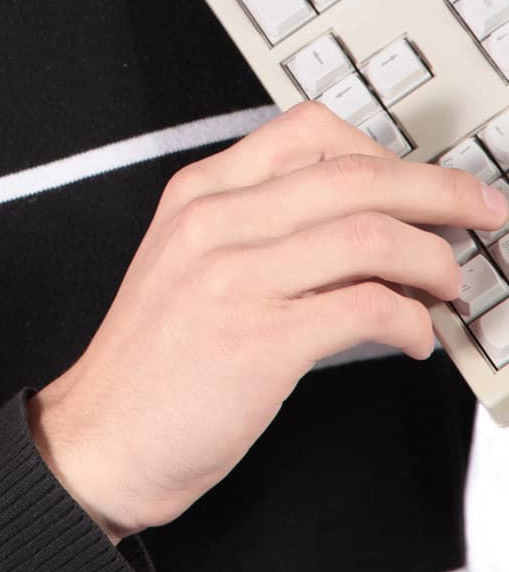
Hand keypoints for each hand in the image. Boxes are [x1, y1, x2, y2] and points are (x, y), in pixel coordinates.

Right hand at [27, 100, 507, 541]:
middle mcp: (214, 221)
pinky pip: (366, 307)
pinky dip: (411, 319)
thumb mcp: (186, 261)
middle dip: (438, 192)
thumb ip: (258, 227)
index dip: (385, 151)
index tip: (425, 179)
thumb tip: (365, 221)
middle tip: (481, 211)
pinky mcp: (258, 341)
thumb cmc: (151, 361)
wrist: (99, 437)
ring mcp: (233, 277)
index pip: (309, 133)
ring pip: (370, 235)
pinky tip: (415, 336)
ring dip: (433, 259)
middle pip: (354, 176)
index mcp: (198, 193)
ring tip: (449, 284)